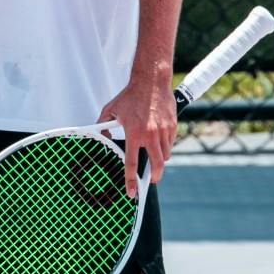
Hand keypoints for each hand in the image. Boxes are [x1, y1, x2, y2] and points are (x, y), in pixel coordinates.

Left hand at [97, 67, 177, 198]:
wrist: (151, 81)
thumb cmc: (130, 95)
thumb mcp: (110, 110)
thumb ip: (103, 125)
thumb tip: (100, 136)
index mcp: (134, 133)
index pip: (132, 163)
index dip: (130, 181)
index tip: (131, 192)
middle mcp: (150, 135)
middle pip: (156, 165)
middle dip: (154, 177)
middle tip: (150, 180)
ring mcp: (164, 131)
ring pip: (165, 155)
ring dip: (160, 160)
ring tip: (154, 159)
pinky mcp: (173, 126)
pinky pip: (170, 143)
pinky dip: (166, 147)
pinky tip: (160, 143)